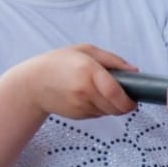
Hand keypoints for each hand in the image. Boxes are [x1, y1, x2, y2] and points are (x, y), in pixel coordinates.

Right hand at [7, 45, 136, 119]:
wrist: (32, 84)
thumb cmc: (59, 63)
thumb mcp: (85, 51)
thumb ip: (112, 60)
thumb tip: (135, 71)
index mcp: (88, 71)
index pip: (115, 92)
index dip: (128, 100)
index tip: (134, 99)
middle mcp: (84, 91)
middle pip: (116, 107)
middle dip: (124, 105)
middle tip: (124, 95)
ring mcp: (80, 105)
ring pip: (108, 112)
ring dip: (112, 106)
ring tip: (101, 91)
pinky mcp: (77, 116)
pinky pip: (98, 115)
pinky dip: (100, 108)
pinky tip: (89, 97)